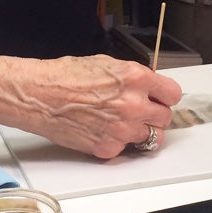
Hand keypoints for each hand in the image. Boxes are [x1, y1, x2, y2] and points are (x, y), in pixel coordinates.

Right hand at [0, 54, 183, 158]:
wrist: (38, 95)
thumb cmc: (64, 76)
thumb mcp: (105, 63)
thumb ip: (132, 77)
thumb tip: (146, 86)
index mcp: (135, 78)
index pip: (172, 94)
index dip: (165, 96)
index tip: (161, 99)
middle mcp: (133, 105)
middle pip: (165, 118)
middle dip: (154, 114)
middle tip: (140, 112)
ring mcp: (122, 129)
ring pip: (151, 137)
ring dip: (140, 131)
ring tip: (121, 123)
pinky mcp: (108, 148)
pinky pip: (125, 149)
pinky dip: (118, 142)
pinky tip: (102, 130)